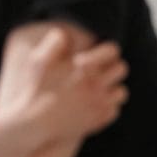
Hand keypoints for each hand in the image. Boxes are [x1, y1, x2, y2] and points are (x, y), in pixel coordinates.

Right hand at [0, 29, 127, 142]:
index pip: (113, 51)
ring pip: (122, 91)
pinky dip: (108, 107)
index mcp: (85, 67)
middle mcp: (97, 84)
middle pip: (121, 69)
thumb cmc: (35, 90)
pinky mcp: (98, 120)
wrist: (34, 123)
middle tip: (99, 72)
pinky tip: (94, 105)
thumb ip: (53, 42)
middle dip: (111, 68)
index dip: (106, 51)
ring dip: (112, 88)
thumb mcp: (38, 61)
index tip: (95, 56)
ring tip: (98, 89)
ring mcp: (99, 103)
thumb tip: (63, 33)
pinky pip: (115, 110)